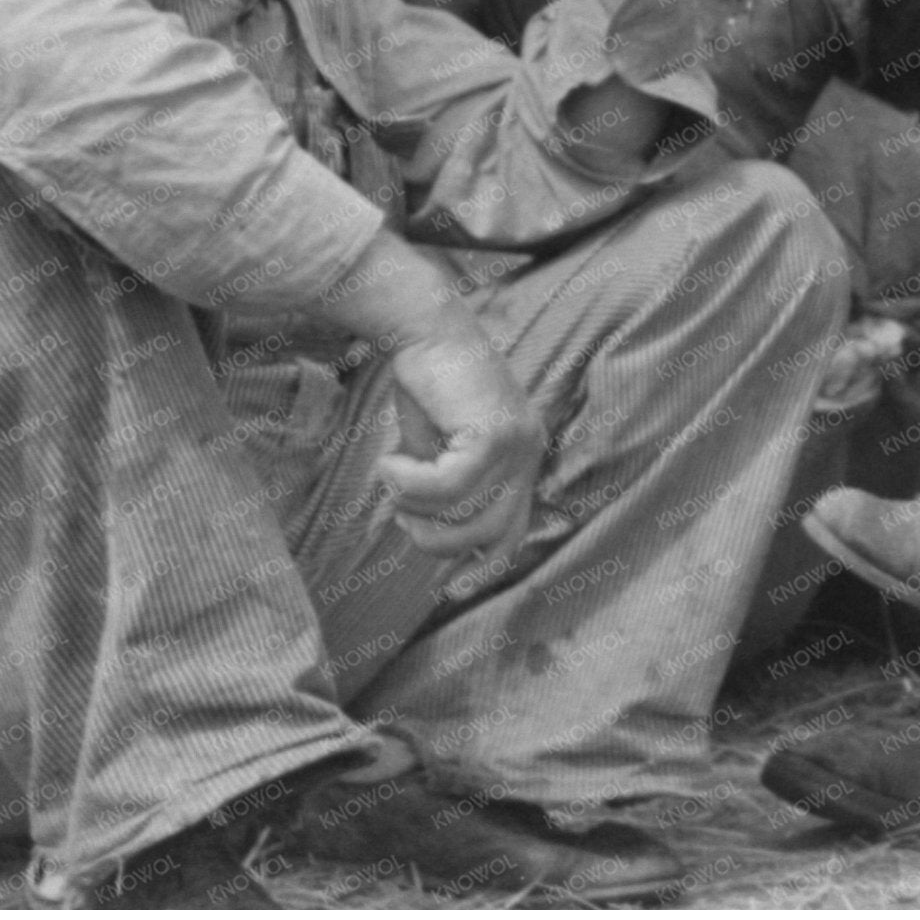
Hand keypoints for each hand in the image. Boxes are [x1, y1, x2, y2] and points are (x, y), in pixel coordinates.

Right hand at [376, 316, 547, 563]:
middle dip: (435, 539)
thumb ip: (444, 491)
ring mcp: (518, 444)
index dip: (486, 567)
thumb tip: (432, 541)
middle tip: (400, 512)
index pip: (515, 531)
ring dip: (415, 507)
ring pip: (464, 516)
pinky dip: (409, 483)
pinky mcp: (495, 434)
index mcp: (521, 458)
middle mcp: (529, 453)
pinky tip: (390, 461)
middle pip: (488, 535)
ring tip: (394, 477)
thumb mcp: (437, 449)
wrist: (426, 329)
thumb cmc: (427, 385)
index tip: (453, 590)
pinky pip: (447, 489)